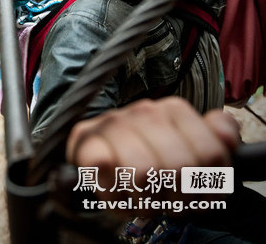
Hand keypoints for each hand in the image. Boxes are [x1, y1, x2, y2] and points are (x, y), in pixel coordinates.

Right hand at [66, 97, 239, 215]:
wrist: (102, 152)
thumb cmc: (150, 158)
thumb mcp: (188, 147)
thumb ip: (215, 137)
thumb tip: (227, 134)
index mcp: (173, 110)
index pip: (209, 154)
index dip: (206, 187)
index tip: (195, 196)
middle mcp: (144, 111)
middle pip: (179, 167)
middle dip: (176, 197)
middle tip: (167, 202)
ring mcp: (114, 123)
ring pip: (142, 172)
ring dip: (146, 200)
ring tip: (143, 200)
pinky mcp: (85, 140)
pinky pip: (100, 162)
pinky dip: (109, 180)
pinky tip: (117, 188)